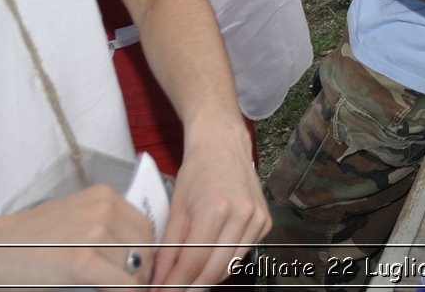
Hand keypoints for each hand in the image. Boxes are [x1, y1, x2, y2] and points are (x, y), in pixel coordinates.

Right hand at [0, 185, 154, 288]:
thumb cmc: (28, 240)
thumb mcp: (75, 219)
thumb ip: (106, 227)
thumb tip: (138, 253)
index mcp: (104, 196)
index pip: (146, 228)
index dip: (147, 254)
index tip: (140, 272)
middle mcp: (104, 209)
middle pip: (146, 247)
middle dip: (142, 271)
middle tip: (130, 286)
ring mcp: (95, 233)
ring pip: (135, 268)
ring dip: (128, 285)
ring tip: (112, 289)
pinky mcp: (83, 260)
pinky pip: (121, 284)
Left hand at [154, 117, 269, 288]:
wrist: (224, 146)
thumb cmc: (197, 173)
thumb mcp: (176, 208)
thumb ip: (168, 247)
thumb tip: (159, 280)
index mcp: (215, 209)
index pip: (193, 261)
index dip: (174, 284)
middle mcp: (242, 214)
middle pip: (214, 269)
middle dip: (191, 287)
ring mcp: (257, 219)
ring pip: (230, 265)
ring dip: (207, 278)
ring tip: (187, 282)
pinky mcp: (265, 222)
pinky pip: (242, 253)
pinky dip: (224, 262)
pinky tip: (209, 261)